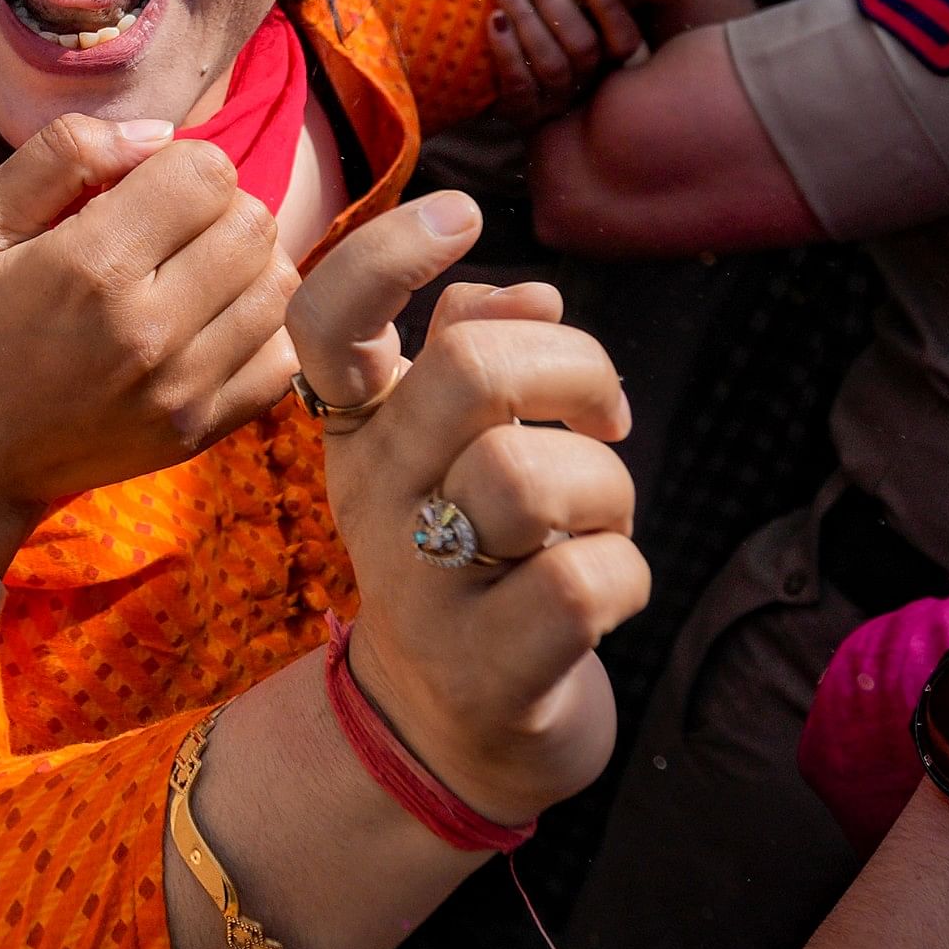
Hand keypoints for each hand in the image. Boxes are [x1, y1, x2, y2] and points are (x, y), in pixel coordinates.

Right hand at [0, 116, 302, 566]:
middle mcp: (151, 328)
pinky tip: (212, 325)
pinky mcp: (201, 430)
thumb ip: (63, 154)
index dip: (179, 164)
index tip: (141, 189)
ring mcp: (184, 387)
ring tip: (194, 274)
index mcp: (93, 266)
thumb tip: (158, 133)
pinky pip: (283, 358)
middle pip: (255, 222)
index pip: (207, 173)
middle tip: (169, 230)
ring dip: (246, 265)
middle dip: (218, 208)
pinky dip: (261, 329)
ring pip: (281, 286)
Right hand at [301, 192, 644, 822]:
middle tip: (601, 412)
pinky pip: (581, 582)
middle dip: (573, 367)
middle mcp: (371, 500)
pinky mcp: (484, 672)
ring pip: (532, 478)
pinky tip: (604, 598)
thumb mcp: (454, 446)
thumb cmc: (477, 556)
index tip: (461, 215)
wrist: (455, 733)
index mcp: (361, 432)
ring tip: (599, 522)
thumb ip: (474, 345)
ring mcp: (420, 591)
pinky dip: (625, 578)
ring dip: (606, 489)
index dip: (387, 252)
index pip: (324, 322)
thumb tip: (525, 293)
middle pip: (466, 371)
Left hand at [485, 0, 645, 122]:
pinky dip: (507, 51)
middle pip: (582, 46)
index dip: (609, 4)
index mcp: (610, 55)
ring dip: (526, 18)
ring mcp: (558, 100)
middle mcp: (591, 82)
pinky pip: (520, 86)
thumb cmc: (545, 14)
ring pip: (551, 64)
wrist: (502, 73)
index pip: (624, 38)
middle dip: (551, 0)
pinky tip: (493, 19)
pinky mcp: (525, 113)